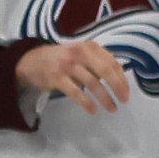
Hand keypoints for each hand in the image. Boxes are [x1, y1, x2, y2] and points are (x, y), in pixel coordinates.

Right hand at [18, 40, 133, 114]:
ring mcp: (68, 65)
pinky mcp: (57, 78)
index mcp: (91, 47)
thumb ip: (98, 62)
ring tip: (112, 108)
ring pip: (92, 83)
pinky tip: (93, 110)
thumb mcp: (82, 54)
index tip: (127, 92)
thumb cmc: (63, 59)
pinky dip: (86, 102)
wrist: (32, 60)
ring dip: (104, 98)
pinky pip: (75, 92)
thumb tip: (119, 80)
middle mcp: (81, 53)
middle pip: (105, 71)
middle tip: (124, 100)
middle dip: (117, 87)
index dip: (122, 78)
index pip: (112, 63)